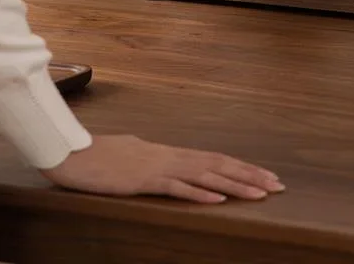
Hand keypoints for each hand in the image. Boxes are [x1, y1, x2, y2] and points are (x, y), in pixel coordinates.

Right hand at [41, 135, 284, 202]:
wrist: (75, 153)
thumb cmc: (103, 157)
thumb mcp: (138, 158)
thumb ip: (157, 163)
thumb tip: (170, 168)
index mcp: (173, 154)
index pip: (217, 160)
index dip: (244, 168)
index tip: (267, 177)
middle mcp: (173, 157)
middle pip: (220, 165)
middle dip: (251, 176)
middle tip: (278, 186)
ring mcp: (160, 167)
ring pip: (206, 176)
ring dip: (236, 185)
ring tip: (260, 193)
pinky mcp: (144, 181)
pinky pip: (177, 188)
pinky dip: (200, 194)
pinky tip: (218, 200)